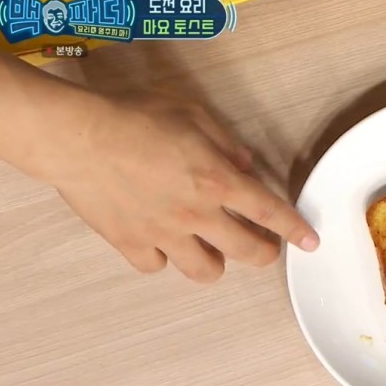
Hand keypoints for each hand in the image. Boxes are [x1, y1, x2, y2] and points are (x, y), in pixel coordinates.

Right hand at [49, 91, 318, 282]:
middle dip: (264, 253)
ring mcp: (164, 234)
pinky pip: (157, 266)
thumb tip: (246, 166)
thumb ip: (226, 143)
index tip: (310, 242)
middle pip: (247, 253)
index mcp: (217, 180)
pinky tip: (160, 241)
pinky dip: (163, 257)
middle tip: (262, 247)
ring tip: (209, 245)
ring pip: (205, 272)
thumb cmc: (132, 115)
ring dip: (215, 261)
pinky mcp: (131, 243)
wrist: (75, 135)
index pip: (270, 212)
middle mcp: (197, 214)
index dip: (295, 230)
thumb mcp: (191, 114)